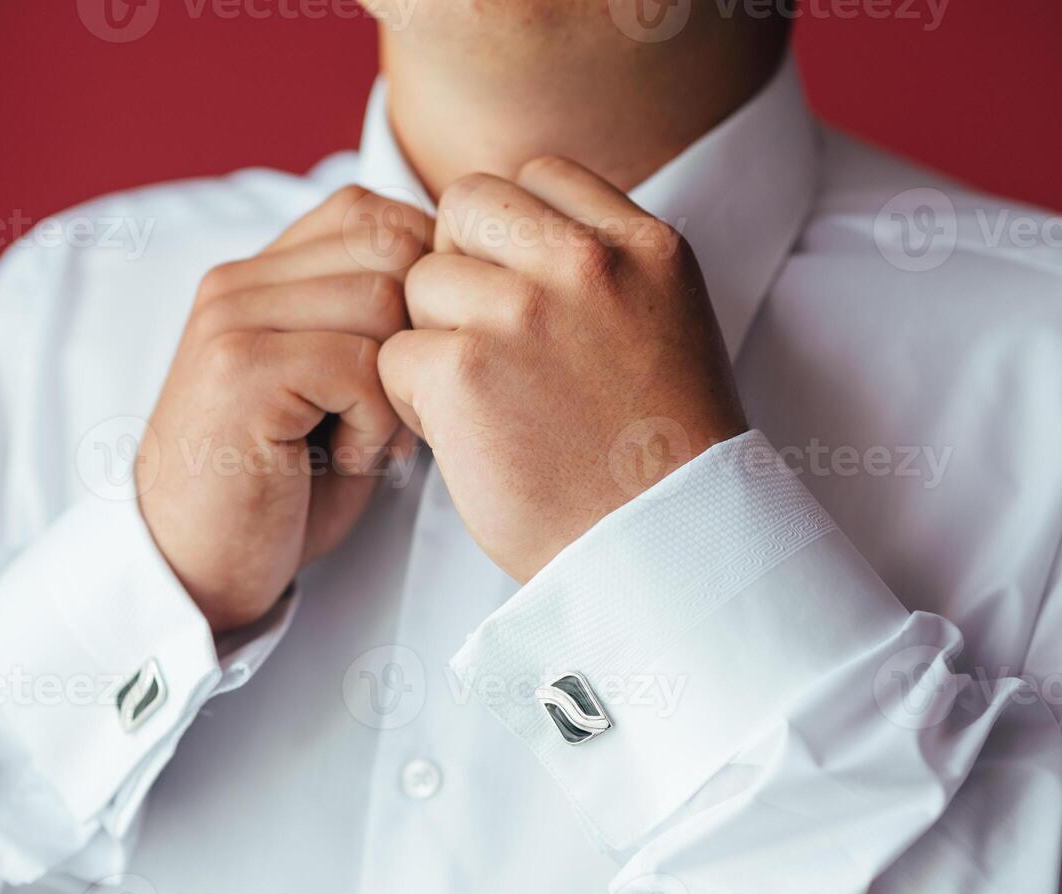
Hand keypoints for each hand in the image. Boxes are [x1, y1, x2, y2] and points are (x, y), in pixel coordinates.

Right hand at [139, 186, 430, 630]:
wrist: (194, 568)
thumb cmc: (280, 488)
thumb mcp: (333, 390)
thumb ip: (372, 325)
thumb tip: (461, 280)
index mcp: (259, 274)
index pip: (374, 213)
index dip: (419, 282)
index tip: (406, 364)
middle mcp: (237, 281)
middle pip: (391, 247)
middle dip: (417, 329)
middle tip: (391, 407)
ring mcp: (231, 320)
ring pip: (383, 300)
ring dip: (397, 383)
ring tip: (359, 438)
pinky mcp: (238, 370)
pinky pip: (360, 366)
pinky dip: (373, 425)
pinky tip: (340, 462)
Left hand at [378, 156, 746, 582]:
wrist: (660, 549)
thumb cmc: (656, 455)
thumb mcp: (664, 325)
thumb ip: (600, 268)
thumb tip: (512, 238)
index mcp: (646, 246)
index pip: (537, 177)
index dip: (509, 232)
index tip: (517, 290)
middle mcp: (588, 263)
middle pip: (466, 206)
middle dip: (458, 263)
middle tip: (477, 334)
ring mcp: (525, 311)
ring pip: (421, 279)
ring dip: (432, 335)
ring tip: (478, 397)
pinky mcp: (465, 370)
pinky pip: (397, 351)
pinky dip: (413, 397)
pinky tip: (460, 435)